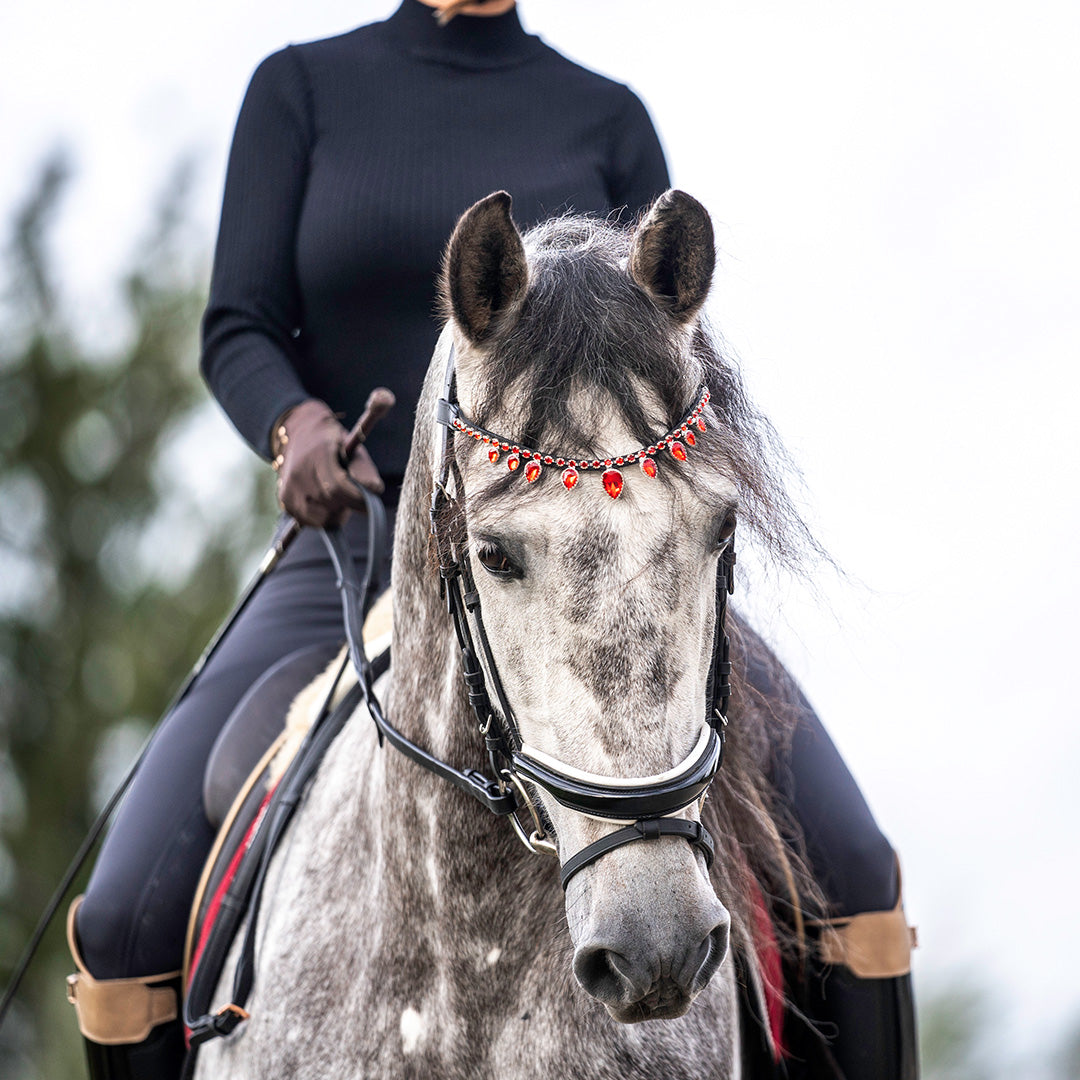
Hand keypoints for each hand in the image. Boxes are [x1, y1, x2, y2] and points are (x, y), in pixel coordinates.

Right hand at [272, 399, 383, 527]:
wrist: (300, 435)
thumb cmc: (334, 443)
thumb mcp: (352, 447)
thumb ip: (363, 469)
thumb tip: (374, 490)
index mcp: (317, 454)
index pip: (338, 486)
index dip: (357, 499)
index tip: (370, 504)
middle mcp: (299, 472)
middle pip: (331, 502)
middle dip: (348, 504)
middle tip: (355, 497)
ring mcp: (289, 488)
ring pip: (322, 517)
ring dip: (336, 512)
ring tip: (338, 496)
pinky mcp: (286, 501)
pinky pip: (311, 521)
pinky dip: (324, 516)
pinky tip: (325, 501)